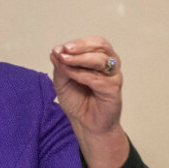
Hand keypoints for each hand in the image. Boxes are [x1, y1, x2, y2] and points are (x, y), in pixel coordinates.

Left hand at [50, 37, 128, 167]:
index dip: (76, 43)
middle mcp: (108, 65)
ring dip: (80, 58)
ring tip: (64, 59)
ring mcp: (113, 77)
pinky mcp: (113, 89)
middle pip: (101, 46)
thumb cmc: (77, 101)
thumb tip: (55, 52)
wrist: (85, 124)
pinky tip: (69, 74)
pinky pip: (97, 78)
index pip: (92, 43)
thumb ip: (60, 67)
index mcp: (98, 59)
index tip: (58, 49)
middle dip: (81, 46)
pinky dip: (81, 74)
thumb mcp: (62, 81)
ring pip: (101, 60)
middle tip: (64, 49)